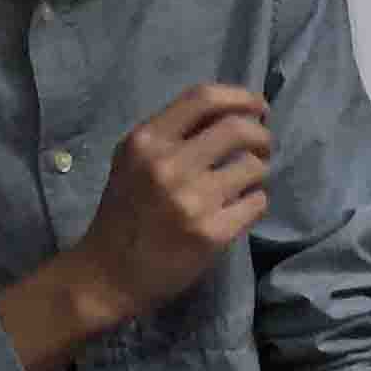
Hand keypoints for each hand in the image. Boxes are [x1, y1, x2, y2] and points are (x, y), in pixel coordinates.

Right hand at [70, 83, 274, 328]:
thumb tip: (230, 114)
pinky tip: (238, 210)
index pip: (203, 98)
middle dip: (262, 135)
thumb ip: (172, 136)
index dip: (240, 97)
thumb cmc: (125, 213)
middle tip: (262, 147)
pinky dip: (254, 203)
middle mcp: (168, 165)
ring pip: (254, 167)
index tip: (258, 107)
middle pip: (239, 128)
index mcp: (145, 141)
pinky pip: (257, 203)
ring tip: (244, 184)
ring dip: (259, 172)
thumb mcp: (133, 161)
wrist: (108, 274)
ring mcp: (191, 200)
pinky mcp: (212, 233)